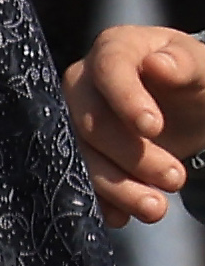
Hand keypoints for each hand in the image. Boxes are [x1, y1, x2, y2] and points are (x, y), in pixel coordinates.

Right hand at [75, 25, 204, 226]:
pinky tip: (124, 216)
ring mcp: (73, 120)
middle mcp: (82, 83)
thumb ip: (186, 63)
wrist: (183, 106)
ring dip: (117, 187)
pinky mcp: (75, 153)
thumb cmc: (192, 78)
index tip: (153, 127)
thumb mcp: (202, 67)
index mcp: (115, 49)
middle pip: (90, 122)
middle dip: (131, 156)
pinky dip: (101, 202)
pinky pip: (78, 179)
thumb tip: (158, 64)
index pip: (110, 69)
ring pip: (80, 157)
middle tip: (175, 178)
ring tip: (156, 208)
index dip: (126, 99)